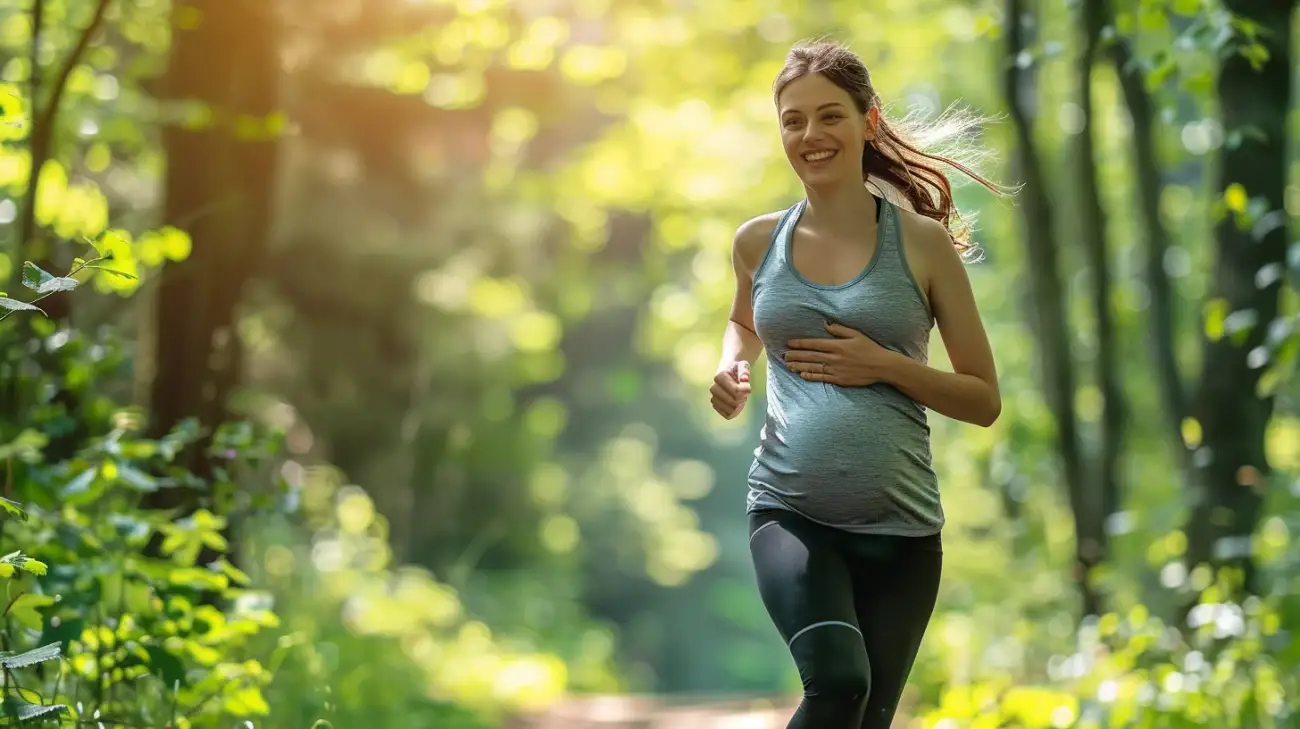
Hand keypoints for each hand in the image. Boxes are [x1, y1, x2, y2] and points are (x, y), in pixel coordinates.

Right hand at [710, 360, 751, 418]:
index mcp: (719, 376)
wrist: (728, 371)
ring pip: (730, 410)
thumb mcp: (742, 365)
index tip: (748, 385)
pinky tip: (738, 405)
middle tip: (744, 392)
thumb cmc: (736, 368)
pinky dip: (735, 412)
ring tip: (740, 398)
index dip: (746, 390)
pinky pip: (727, 414)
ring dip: (739, 405)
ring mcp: (714, 398)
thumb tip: (744, 379)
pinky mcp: (716, 405)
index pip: (736, 390)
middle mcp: (714, 388)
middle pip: (733, 402)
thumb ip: (744, 371)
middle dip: (742, 398)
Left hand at [784, 322, 899, 385]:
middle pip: (810, 356)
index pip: (814, 344)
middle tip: (783, 355)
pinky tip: (802, 375)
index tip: (789, 343)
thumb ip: (840, 329)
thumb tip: (825, 324)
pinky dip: (811, 376)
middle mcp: (834, 357)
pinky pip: (822, 378)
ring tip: (788, 365)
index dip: (800, 344)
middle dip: (795, 356)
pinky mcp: (840, 380)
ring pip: (813, 368)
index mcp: (837, 345)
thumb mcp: (856, 334)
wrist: (882, 366)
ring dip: (799, 367)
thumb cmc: (870, 348)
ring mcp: (836, 370)